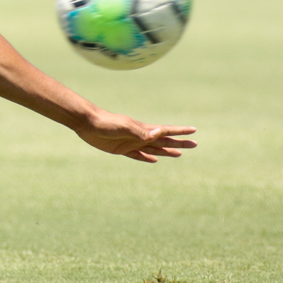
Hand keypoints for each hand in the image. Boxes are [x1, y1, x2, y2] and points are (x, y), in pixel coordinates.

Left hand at [75, 111, 196, 163]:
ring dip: (167, 151)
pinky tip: (154, 159)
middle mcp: (141, 136)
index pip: (166, 131)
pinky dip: (147, 158)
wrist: (88, 124)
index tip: (193, 130)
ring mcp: (132, 143)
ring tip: (179, 154)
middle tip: (194, 144)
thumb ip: (141, 131)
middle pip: (164, 141)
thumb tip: (160, 131)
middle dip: (179, 143)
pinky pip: (139, 156)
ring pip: (155, 149)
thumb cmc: (107, 123)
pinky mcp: (122, 149)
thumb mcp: (125, 127)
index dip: (180, 131)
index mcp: (144, 129)